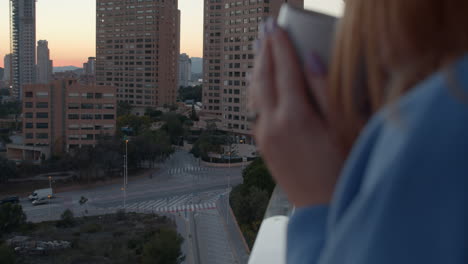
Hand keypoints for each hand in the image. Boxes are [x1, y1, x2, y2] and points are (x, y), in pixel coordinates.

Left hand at [249, 25, 343, 206]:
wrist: (321, 209)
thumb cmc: (341, 170)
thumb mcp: (342, 127)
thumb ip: (325, 91)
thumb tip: (311, 59)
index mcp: (295, 116)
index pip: (285, 69)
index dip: (282, 45)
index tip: (277, 27)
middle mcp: (272, 124)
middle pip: (264, 77)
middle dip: (265, 51)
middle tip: (264, 30)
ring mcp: (264, 136)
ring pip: (255, 93)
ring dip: (258, 68)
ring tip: (259, 50)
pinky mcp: (263, 146)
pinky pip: (255, 109)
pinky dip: (257, 89)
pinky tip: (260, 83)